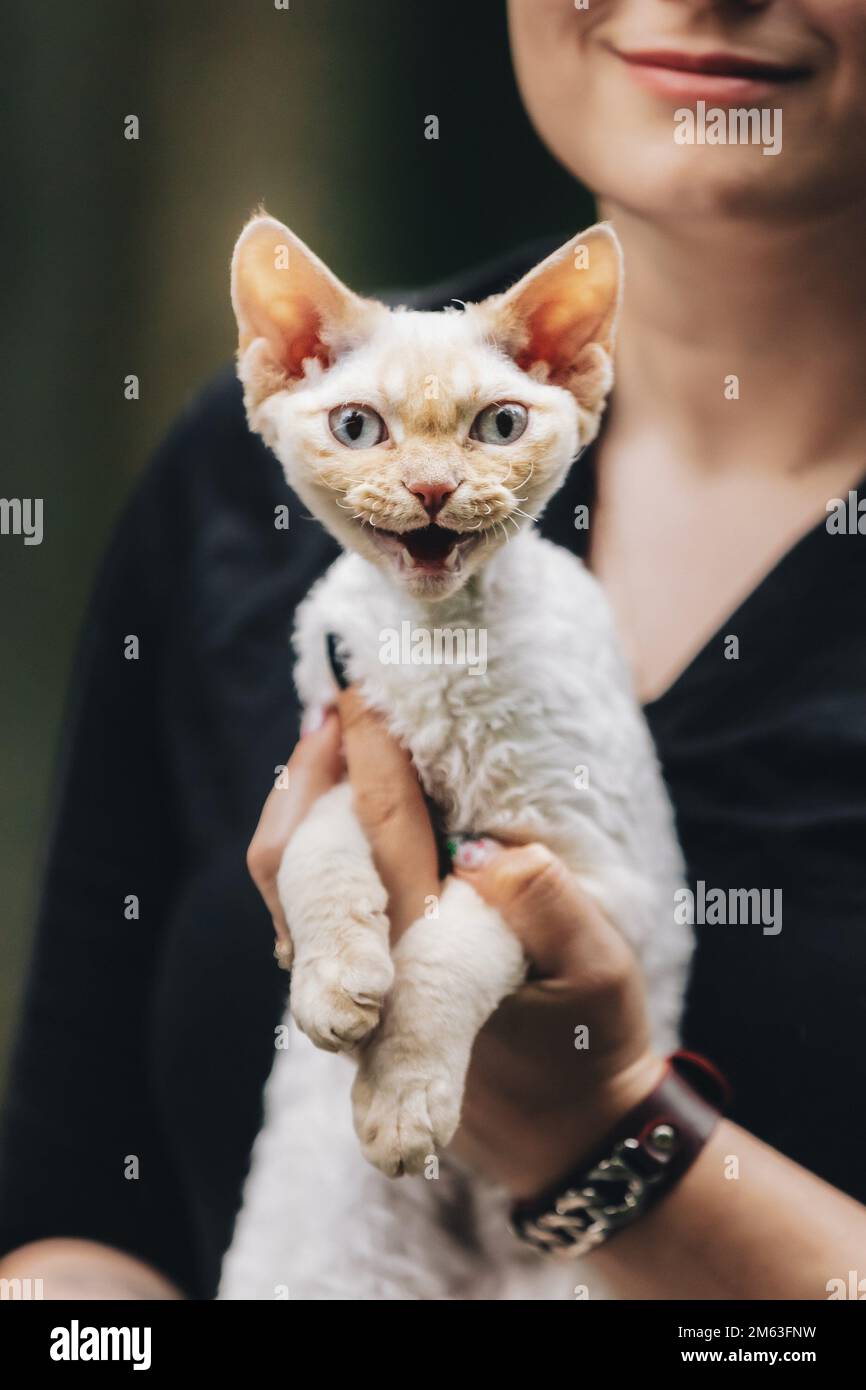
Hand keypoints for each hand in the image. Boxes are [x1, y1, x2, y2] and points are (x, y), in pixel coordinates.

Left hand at [247, 691, 661, 1199]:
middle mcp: (371, 973)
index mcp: (430, 954)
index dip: (371, 751)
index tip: (366, 687)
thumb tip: (486, 847)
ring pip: (288, 888)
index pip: (385, 829)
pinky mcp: (354, 1000)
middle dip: (311, 772)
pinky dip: (311, 846)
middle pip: (300, 860)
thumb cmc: (590, 1046)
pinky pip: (303, 913)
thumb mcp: (600, 972)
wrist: (563, 1134)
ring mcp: (351, 991)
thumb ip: (548, 905)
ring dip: (302, 805)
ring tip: (327, 737)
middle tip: (332, 703)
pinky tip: (336, 803)